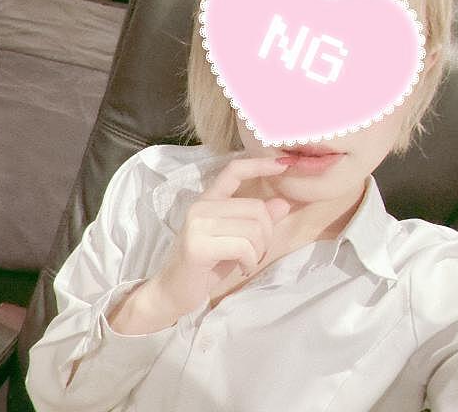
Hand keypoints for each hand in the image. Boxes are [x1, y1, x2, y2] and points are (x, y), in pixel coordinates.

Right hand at [146, 156, 291, 316]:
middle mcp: (201, 206)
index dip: (260, 164)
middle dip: (267, 235)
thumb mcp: (237, 240)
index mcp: (209, 200)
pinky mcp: (198, 246)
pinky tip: (242, 269)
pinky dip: (250, 261)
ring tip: (248, 262)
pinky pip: (243, 247)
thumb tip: (283, 203)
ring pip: (253, 229)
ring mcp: (197, 224)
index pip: (234, 171)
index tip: (284, 164)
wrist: (173, 293)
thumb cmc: (206, 267)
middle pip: (257, 209)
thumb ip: (257, 222)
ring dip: (259, 252)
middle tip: (257, 253)